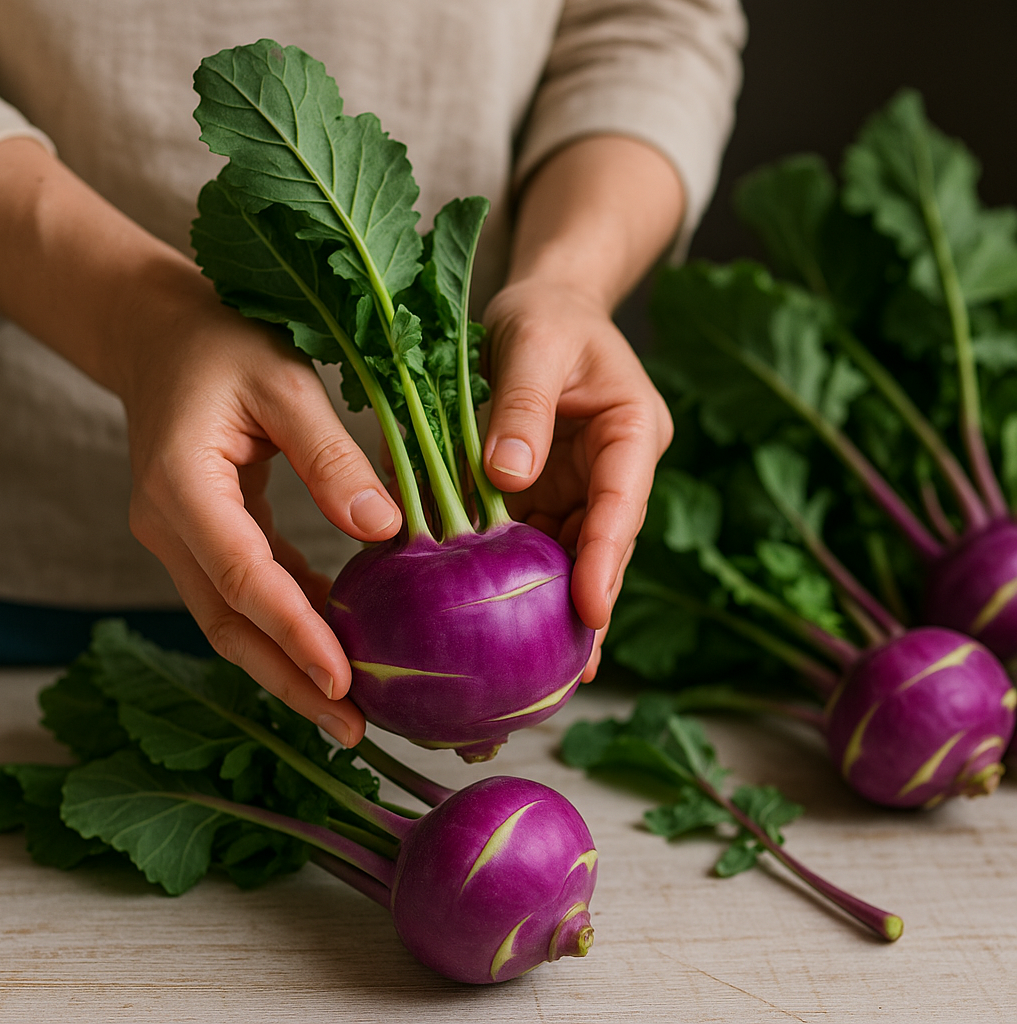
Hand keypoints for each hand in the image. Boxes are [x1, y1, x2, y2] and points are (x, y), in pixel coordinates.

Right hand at [0, 139, 396, 741]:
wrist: (161, 336)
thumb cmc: (224, 344)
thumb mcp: (284, 383)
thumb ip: (331, 456)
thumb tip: (386, 530)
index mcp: (182, 487)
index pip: (242, 578)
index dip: (293, 634)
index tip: (343, 681)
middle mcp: (168, 526)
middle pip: (229, 625)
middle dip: (289, 681)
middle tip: (352, 729)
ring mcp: (178, 538)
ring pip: (231, 623)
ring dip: (286, 668)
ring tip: (348, 712)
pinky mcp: (201, 539)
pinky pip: (242, 598)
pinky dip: (284, 629)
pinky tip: (333, 648)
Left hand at [482, 276, 672, 679]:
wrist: (543, 309)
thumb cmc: (548, 315)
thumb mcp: (535, 342)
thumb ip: (523, 405)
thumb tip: (508, 475)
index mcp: (630, 431)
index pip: (622, 501)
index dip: (606, 556)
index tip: (592, 609)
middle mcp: (609, 471)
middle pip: (600, 545)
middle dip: (586, 606)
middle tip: (571, 672)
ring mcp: (577, 490)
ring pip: (567, 556)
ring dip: (554, 610)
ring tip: (540, 676)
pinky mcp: (544, 498)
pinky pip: (531, 544)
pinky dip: (515, 583)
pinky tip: (498, 628)